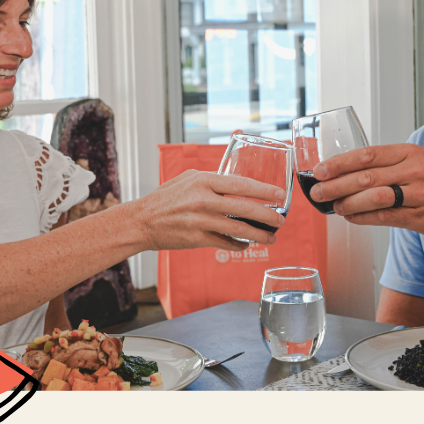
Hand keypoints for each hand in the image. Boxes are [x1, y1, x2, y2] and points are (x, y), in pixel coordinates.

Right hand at [134, 170, 286, 250]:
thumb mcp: (187, 179)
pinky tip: (246, 244)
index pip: (241, 184)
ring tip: (271, 237)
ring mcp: (201, 221)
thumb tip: (236, 181)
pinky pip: (225, 243)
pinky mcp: (197, 239)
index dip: (264, 190)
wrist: (141, 221)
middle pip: (245, 208)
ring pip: (238, 229)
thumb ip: (211, 179)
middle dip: (268, 215)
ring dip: (259, 234)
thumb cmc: (165, 198)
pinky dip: (238, 245)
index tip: (280, 195)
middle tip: (282, 220)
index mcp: (203, 181)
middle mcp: (203, 200)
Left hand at [310, 144, 423, 238]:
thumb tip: (347, 171)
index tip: (320, 170)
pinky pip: (385, 217)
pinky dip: (364, 218)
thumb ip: (387, 163)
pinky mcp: (422, 217)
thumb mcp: (417, 158)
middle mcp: (414, 171)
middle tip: (317, 191)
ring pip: (374, 198)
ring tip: (333, 206)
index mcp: (409, 153)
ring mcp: (419, 195)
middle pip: (366, 177)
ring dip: (348, 203)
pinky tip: (351, 217)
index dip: (340, 163)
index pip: (367, 155)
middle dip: (336, 185)